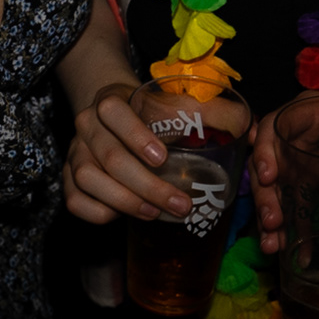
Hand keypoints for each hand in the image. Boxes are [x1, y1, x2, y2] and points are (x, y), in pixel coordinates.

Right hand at [63, 79, 245, 225]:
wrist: (112, 112)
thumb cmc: (149, 112)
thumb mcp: (175, 103)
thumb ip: (211, 113)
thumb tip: (248, 130)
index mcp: (110, 101)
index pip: (114, 113)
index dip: (136, 136)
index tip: (163, 158)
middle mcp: (86, 126)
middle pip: (109, 157)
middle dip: (147, 186)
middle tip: (181, 205)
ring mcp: (75, 153)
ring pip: (88, 180)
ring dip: (124, 202)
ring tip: (156, 213)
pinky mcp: (69, 178)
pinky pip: (75, 201)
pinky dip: (98, 213)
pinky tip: (123, 217)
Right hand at [244, 100, 318, 253]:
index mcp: (306, 113)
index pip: (273, 127)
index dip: (264, 151)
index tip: (269, 176)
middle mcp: (291, 138)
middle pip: (266, 166)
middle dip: (265, 196)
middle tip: (272, 222)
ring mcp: (293, 162)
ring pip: (271, 191)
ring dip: (269, 219)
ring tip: (273, 247)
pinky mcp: (301, 184)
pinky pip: (287, 206)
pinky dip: (288, 229)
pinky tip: (291, 252)